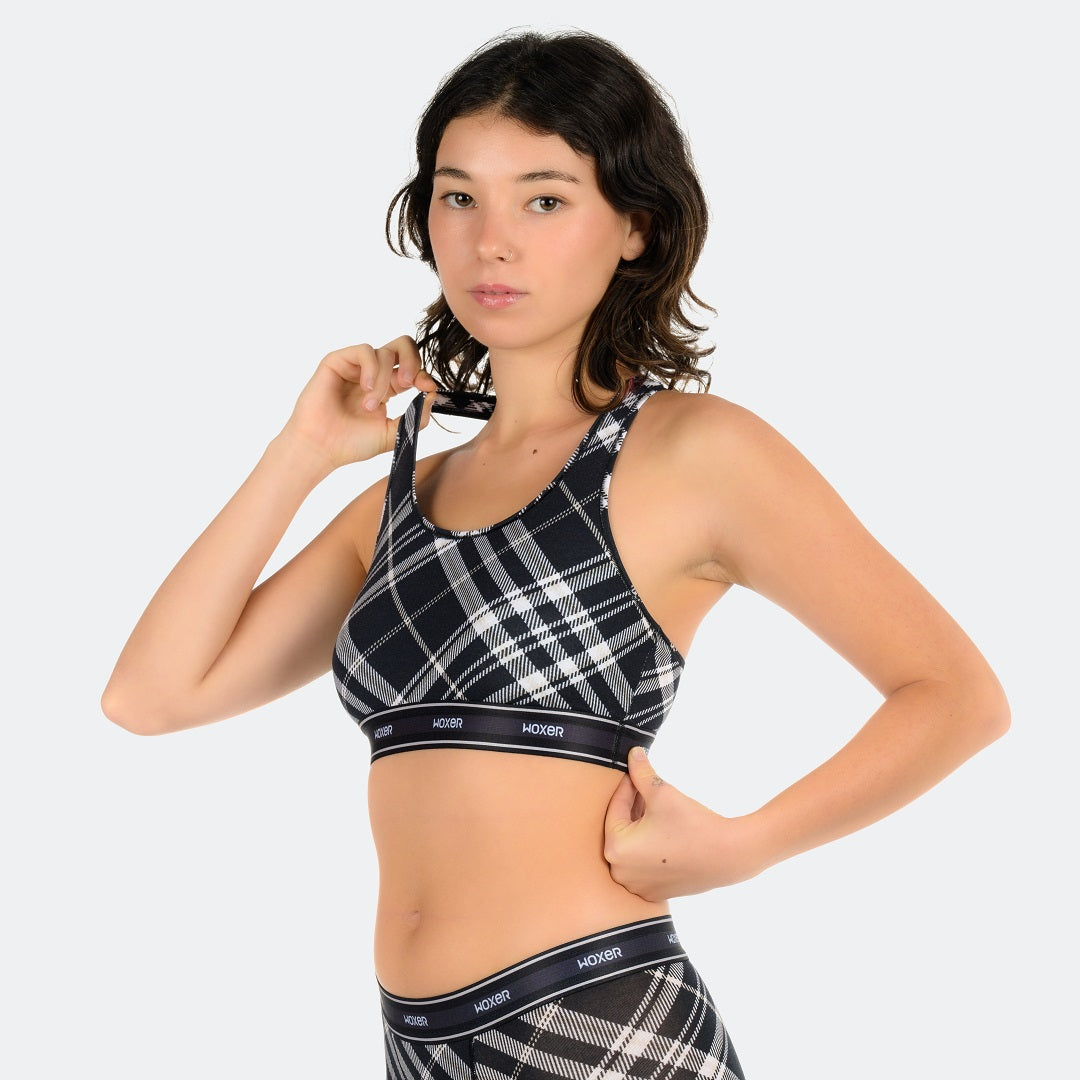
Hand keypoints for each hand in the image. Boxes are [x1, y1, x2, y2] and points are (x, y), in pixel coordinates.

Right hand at [279, 336, 438, 470]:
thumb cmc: (351, 444)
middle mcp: (373, 373)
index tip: (427, 388)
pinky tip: (366, 389)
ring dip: (382, 380)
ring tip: (370, 405)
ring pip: (384, 352)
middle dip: (413, 360)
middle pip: (403, 346)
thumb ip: (416, 417)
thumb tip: (433, 395)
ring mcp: (355, 366)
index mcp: (388, 388)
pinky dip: (371, 368)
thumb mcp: (394, 433)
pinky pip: (364, 350)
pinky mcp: (337, 361)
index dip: (423, 374)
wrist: (321, 449)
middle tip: (409, 383)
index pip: (413, 369)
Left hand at [603, 747, 765, 901]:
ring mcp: (638, 886)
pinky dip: (649, 846)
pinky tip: (663, 830)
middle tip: (644, 786)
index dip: (627, 786)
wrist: (729, 856)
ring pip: (632, 847)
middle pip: (621, 829)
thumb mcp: (662, 792)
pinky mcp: (655, 892)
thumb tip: (633, 754)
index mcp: (616, 848)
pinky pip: (644, 863)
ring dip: (640, 826)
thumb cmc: (692, 824)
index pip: (615, 808)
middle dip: (632, 807)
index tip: (635, 771)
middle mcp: (621, 872)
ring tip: (655, 806)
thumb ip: (641, 773)